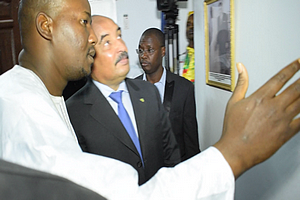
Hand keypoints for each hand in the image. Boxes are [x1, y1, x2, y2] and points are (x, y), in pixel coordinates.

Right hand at [214, 59, 299, 178]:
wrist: (236, 150)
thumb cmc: (233, 128)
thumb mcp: (233, 103)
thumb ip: (241, 83)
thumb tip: (241, 68)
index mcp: (260, 97)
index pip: (280, 78)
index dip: (293, 68)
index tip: (298, 62)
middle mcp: (274, 106)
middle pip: (296, 87)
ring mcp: (282, 119)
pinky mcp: (287, 132)